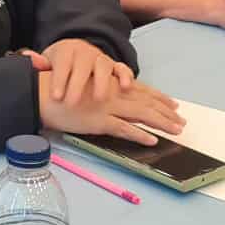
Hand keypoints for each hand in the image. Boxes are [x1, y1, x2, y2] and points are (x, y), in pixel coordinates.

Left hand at [23, 39, 131, 107]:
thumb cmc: (60, 63)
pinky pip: (122, 68)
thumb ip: (37, 61)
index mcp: (66, 50)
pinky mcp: (113, 66)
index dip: (59, 79)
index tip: (56, 96)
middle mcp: (84, 52)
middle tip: (71, 103)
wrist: (75, 52)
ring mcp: (100, 58)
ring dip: (102, 82)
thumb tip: (29, 58)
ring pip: (103, 65)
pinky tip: (125, 87)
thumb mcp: (46, 60)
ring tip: (99, 99)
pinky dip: (126, 76)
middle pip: (82, 65)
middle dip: (77, 85)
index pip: (62, 63)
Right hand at [36, 71, 183, 143]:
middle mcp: (113, 94)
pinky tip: (152, 140)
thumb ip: (101, 90)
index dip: (159, 97)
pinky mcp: (98, 121)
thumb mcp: (85, 86)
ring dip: (161, 123)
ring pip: (141, 114)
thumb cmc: (60, 90)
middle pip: (146, 102)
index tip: (174, 104)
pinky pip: (123, 129)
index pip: (141, 90)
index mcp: (110, 85)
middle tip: (181, 121)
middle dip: (166, 112)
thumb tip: (114, 97)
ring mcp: (106, 107)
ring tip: (176, 130)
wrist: (43, 92)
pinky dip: (139, 135)